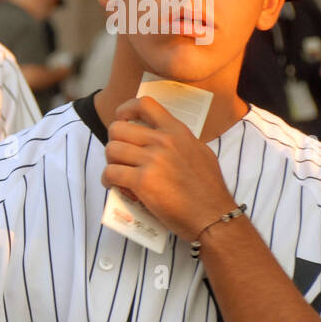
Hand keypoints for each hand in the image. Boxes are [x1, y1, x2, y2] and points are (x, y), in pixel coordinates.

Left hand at [100, 96, 236, 241]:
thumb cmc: (208, 189)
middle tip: (119, 156)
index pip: (145, 104)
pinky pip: (110, 173)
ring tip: (117, 172)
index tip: (121, 119)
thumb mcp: (199, 152)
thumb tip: (157, 136)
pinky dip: (107, 180)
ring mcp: (152, 160)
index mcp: (177, 131)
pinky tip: (114, 186)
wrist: (213, 216)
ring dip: (110, 162)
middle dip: (114, 142)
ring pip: (111, 150)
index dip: (125, 109)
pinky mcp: (142, 181)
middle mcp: (164, 141)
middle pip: (118, 129)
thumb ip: (178, 141)